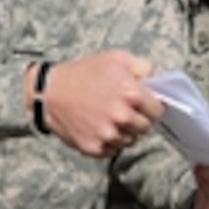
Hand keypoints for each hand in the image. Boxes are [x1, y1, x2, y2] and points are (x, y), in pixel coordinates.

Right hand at [35, 50, 163, 157]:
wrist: (50, 92)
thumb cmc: (83, 73)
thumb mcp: (116, 58)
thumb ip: (142, 67)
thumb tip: (155, 79)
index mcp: (131, 93)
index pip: (158, 111)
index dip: (151, 106)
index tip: (144, 105)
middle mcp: (121, 116)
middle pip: (146, 128)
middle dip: (138, 119)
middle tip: (123, 110)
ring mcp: (108, 134)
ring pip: (130, 141)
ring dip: (123, 132)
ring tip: (108, 117)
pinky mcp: (94, 148)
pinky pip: (113, 150)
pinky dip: (109, 142)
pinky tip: (98, 126)